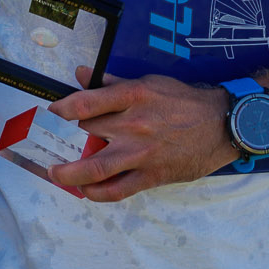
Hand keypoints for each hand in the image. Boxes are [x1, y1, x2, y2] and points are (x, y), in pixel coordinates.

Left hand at [44, 68, 237, 201]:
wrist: (222, 125)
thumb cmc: (183, 101)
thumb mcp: (148, 83)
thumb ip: (111, 83)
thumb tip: (80, 75)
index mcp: (131, 97)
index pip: (84, 103)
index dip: (60, 110)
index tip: (50, 113)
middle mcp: (133, 125)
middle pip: (84, 134)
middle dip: (60, 140)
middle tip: (46, 143)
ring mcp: (141, 153)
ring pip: (95, 168)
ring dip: (69, 174)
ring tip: (56, 173)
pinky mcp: (152, 175)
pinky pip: (118, 190)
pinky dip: (98, 193)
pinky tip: (86, 191)